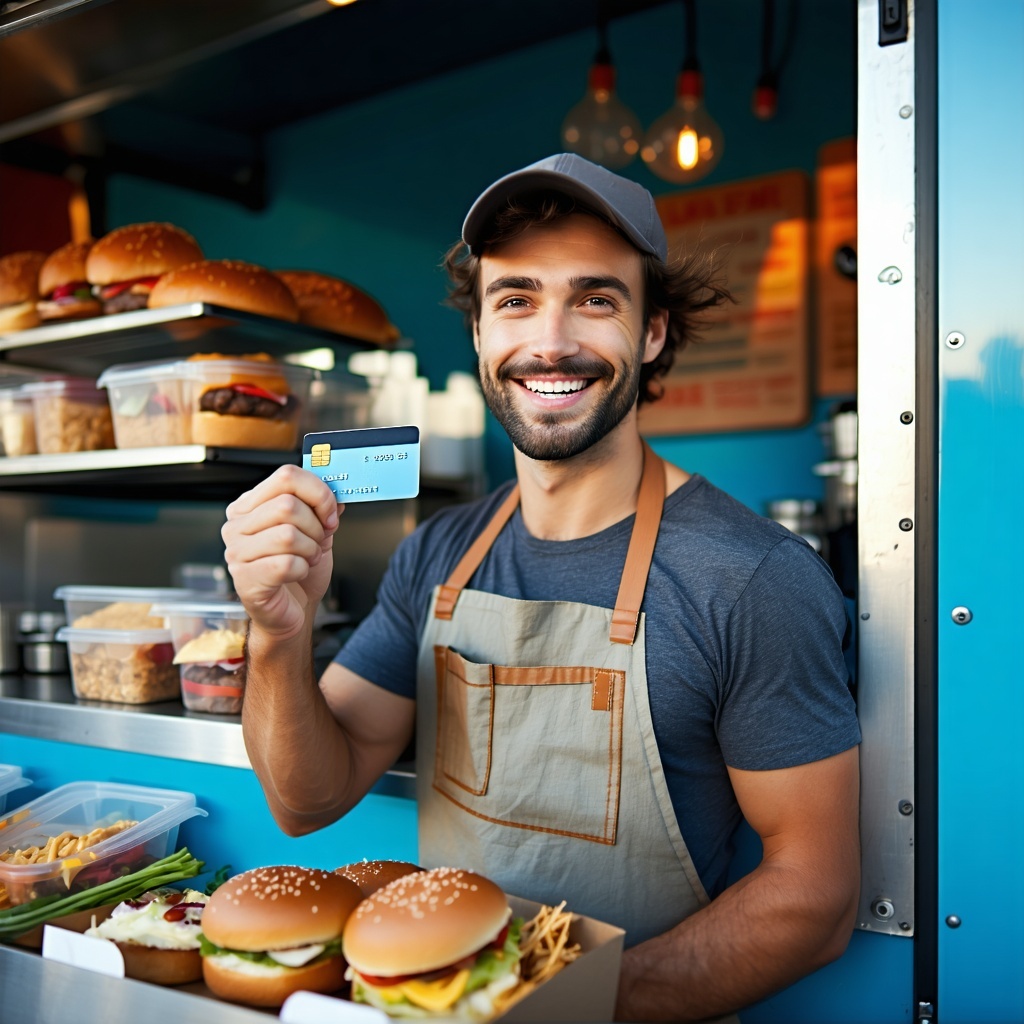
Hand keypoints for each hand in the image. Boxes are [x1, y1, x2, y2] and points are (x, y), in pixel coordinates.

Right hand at [222, 464, 342, 640]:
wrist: (289, 612)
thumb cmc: (297, 570)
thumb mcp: (315, 531)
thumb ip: (323, 507)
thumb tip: (338, 486)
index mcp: (249, 505)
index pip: (286, 476)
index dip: (318, 492)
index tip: (331, 513)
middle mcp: (236, 525)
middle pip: (288, 505)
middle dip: (316, 527)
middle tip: (318, 542)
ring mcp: (237, 552)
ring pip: (288, 535)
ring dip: (311, 550)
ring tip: (307, 559)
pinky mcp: (246, 579)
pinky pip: (287, 564)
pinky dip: (303, 569)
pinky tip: (297, 574)